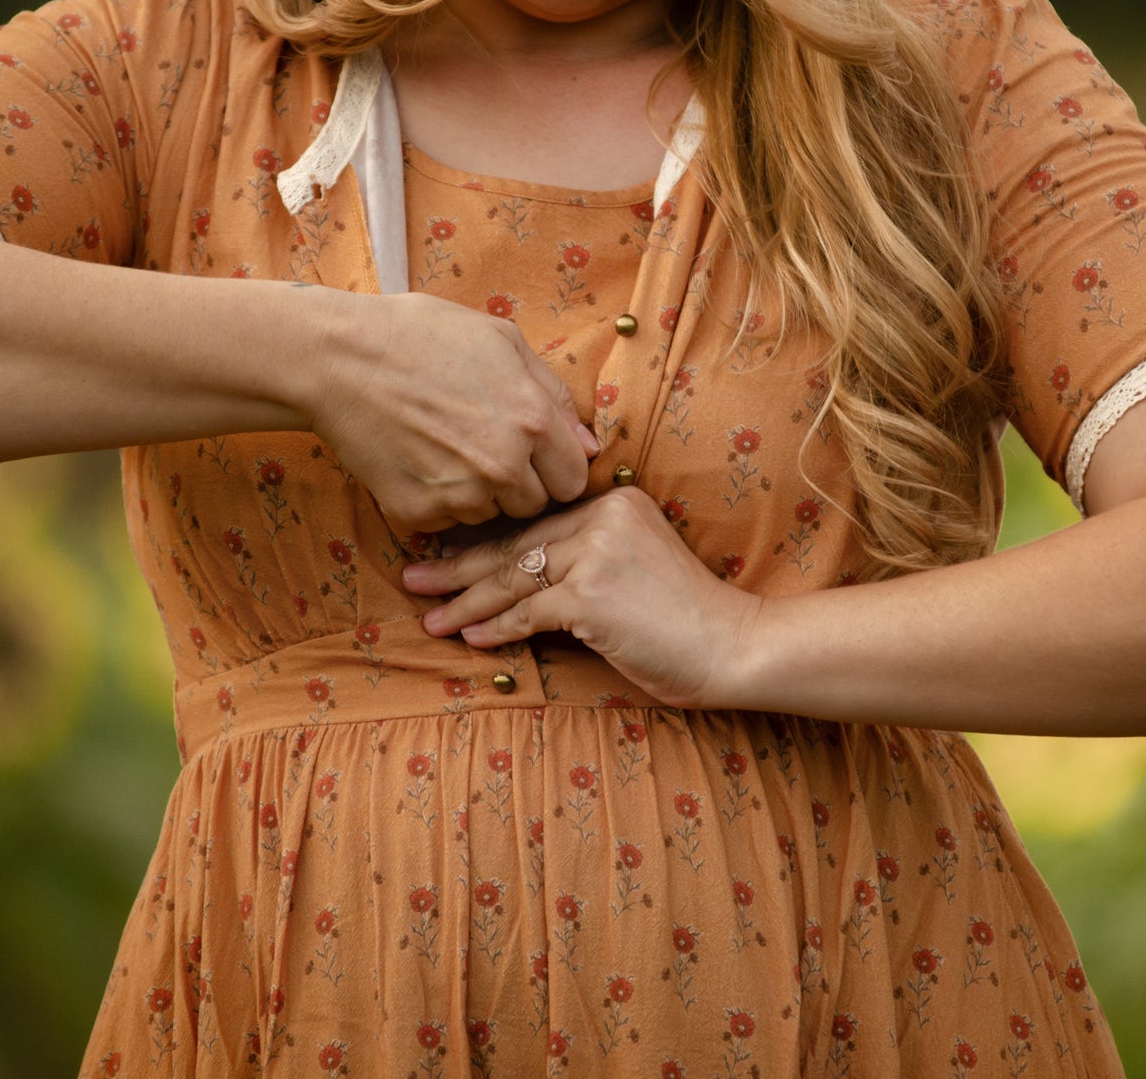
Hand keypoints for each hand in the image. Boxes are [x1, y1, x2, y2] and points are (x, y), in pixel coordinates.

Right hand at [309, 291, 600, 532]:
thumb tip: (589, 445)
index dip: (556, 467)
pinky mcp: (417, 513)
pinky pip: (446, 521)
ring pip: (490, 515)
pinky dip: (437, 500)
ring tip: (444, 445)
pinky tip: (417, 459)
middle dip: (518, 482)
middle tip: (481, 445)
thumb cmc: (422, 335)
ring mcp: (459, 494)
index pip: (573, 479)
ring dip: (478, 493)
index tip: (534, 453)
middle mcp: (503, 465)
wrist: (338, 359)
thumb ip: (555, 395)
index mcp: (533, 421)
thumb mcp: (502, 342)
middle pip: (534, 504)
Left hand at [399, 487, 763, 709]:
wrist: (733, 644)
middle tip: (412, 576)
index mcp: (613, 501)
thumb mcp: (634, 567)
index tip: (443, 552)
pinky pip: (528, 612)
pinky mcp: (592, 592)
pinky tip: (469, 637)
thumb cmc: (684, 618)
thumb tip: (517, 580)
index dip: (484, 541)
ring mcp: (597, 551)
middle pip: (514, 544)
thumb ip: (586, 558)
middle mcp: (603, 515)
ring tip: (428, 615)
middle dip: (457, 565)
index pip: (533, 523)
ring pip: (513, 577)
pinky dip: (496, 627)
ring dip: (464, 600)